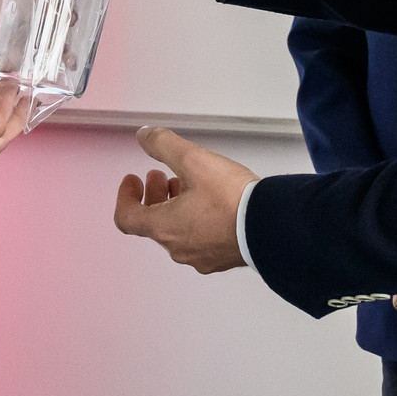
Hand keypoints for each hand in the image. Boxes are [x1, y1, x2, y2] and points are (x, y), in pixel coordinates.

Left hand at [113, 126, 249, 272]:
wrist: (272, 227)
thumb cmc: (231, 199)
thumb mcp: (194, 160)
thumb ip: (164, 145)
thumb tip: (145, 137)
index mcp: (164, 227)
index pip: (126, 218)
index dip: (124, 197)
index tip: (132, 181)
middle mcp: (178, 247)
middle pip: (153, 223)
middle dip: (153, 196)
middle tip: (161, 176)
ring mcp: (200, 257)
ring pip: (177, 231)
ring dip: (174, 207)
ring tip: (188, 185)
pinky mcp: (221, 258)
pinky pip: (199, 239)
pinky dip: (194, 220)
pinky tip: (211, 204)